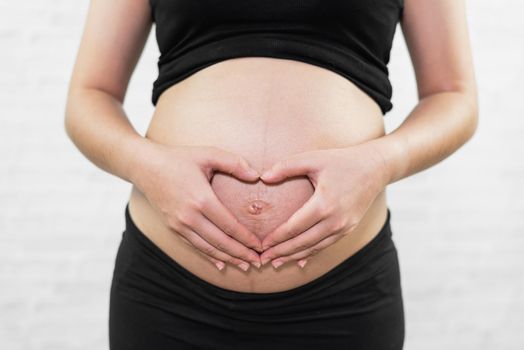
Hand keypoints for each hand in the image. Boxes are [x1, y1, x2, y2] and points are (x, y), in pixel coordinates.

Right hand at [132, 141, 263, 271]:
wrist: (145, 167)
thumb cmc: (179, 158)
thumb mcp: (208, 154)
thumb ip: (234, 163)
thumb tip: (257, 176)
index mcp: (201, 199)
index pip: (229, 226)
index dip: (247, 238)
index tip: (261, 246)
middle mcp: (189, 216)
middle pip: (220, 242)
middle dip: (241, 254)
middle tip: (259, 262)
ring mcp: (179, 225)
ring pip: (208, 248)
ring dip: (228, 259)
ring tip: (245, 266)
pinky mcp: (173, 228)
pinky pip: (194, 246)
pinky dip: (210, 257)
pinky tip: (221, 264)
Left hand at [258, 141, 388, 268]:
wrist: (375, 168)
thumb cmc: (341, 161)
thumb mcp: (313, 158)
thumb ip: (286, 167)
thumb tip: (263, 177)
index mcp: (324, 204)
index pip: (294, 227)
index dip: (277, 238)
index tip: (261, 244)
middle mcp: (335, 220)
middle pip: (303, 242)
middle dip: (282, 252)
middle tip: (263, 259)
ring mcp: (344, 227)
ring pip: (314, 247)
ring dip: (294, 256)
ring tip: (276, 262)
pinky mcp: (349, 228)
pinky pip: (326, 245)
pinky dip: (311, 254)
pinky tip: (299, 261)